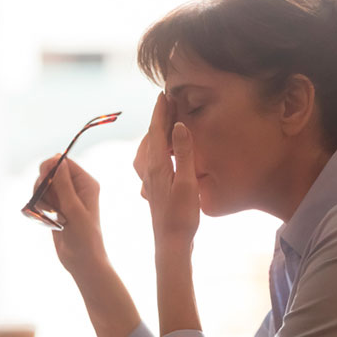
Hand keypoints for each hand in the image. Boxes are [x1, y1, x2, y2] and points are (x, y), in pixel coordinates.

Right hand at [33, 156, 106, 276]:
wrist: (82, 261)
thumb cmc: (84, 237)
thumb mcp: (74, 209)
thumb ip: (64, 185)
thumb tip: (58, 160)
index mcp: (86, 184)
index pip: (64, 163)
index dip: (51, 167)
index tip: (43, 180)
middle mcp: (76, 188)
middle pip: (50, 172)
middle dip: (43, 184)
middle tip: (46, 201)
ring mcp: (65, 198)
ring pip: (43, 186)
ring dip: (40, 197)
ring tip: (49, 213)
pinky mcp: (56, 208)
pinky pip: (41, 199)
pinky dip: (39, 206)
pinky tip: (46, 218)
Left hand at [135, 92, 199, 252]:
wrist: (170, 243)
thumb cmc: (182, 216)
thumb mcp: (187, 183)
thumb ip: (184, 153)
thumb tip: (178, 125)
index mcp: (156, 165)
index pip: (157, 130)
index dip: (161, 111)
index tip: (164, 93)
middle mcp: (148, 170)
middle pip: (151, 136)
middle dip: (159, 118)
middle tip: (168, 102)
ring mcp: (149, 179)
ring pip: (148, 148)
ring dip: (156, 133)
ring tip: (166, 121)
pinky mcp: (153, 187)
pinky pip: (150, 159)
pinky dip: (155, 148)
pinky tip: (162, 152)